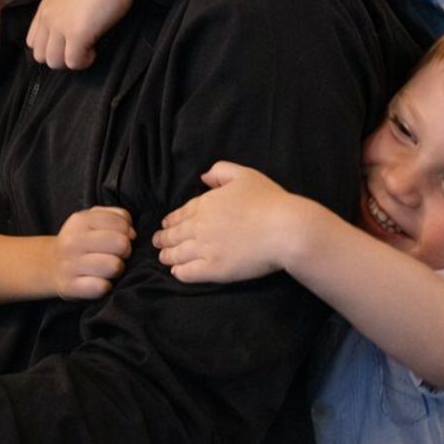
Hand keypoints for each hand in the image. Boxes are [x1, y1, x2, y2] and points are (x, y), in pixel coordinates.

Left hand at [26, 0, 132, 69]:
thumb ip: (61, 13)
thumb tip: (66, 35)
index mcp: (44, 8)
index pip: (32, 41)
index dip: (49, 48)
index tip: (67, 44)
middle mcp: (47, 18)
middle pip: (40, 56)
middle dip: (59, 58)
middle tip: (77, 51)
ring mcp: (60, 26)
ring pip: (54, 62)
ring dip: (71, 62)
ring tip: (86, 50)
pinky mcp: (76, 34)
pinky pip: (73, 62)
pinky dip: (84, 61)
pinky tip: (94, 51)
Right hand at [52, 206, 133, 299]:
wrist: (51, 265)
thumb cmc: (80, 242)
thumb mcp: (92, 220)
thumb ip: (116, 216)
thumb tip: (132, 233)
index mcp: (80, 221)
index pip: (121, 223)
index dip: (127, 232)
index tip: (119, 239)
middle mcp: (72, 241)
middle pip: (121, 244)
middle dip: (125, 251)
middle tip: (117, 255)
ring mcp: (69, 265)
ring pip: (114, 266)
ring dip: (117, 269)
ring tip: (108, 268)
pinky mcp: (70, 286)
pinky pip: (101, 287)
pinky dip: (105, 286)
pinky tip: (99, 281)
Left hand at [154, 162, 306, 283]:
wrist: (285, 229)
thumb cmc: (269, 201)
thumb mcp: (245, 175)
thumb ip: (221, 171)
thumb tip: (203, 177)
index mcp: (206, 204)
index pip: (182, 213)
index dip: (172, 220)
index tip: (166, 224)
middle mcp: (200, 226)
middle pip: (175, 234)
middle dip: (164, 238)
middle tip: (158, 242)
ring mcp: (206, 249)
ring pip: (178, 254)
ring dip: (167, 255)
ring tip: (163, 257)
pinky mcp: (214, 269)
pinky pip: (188, 272)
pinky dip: (179, 272)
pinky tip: (176, 272)